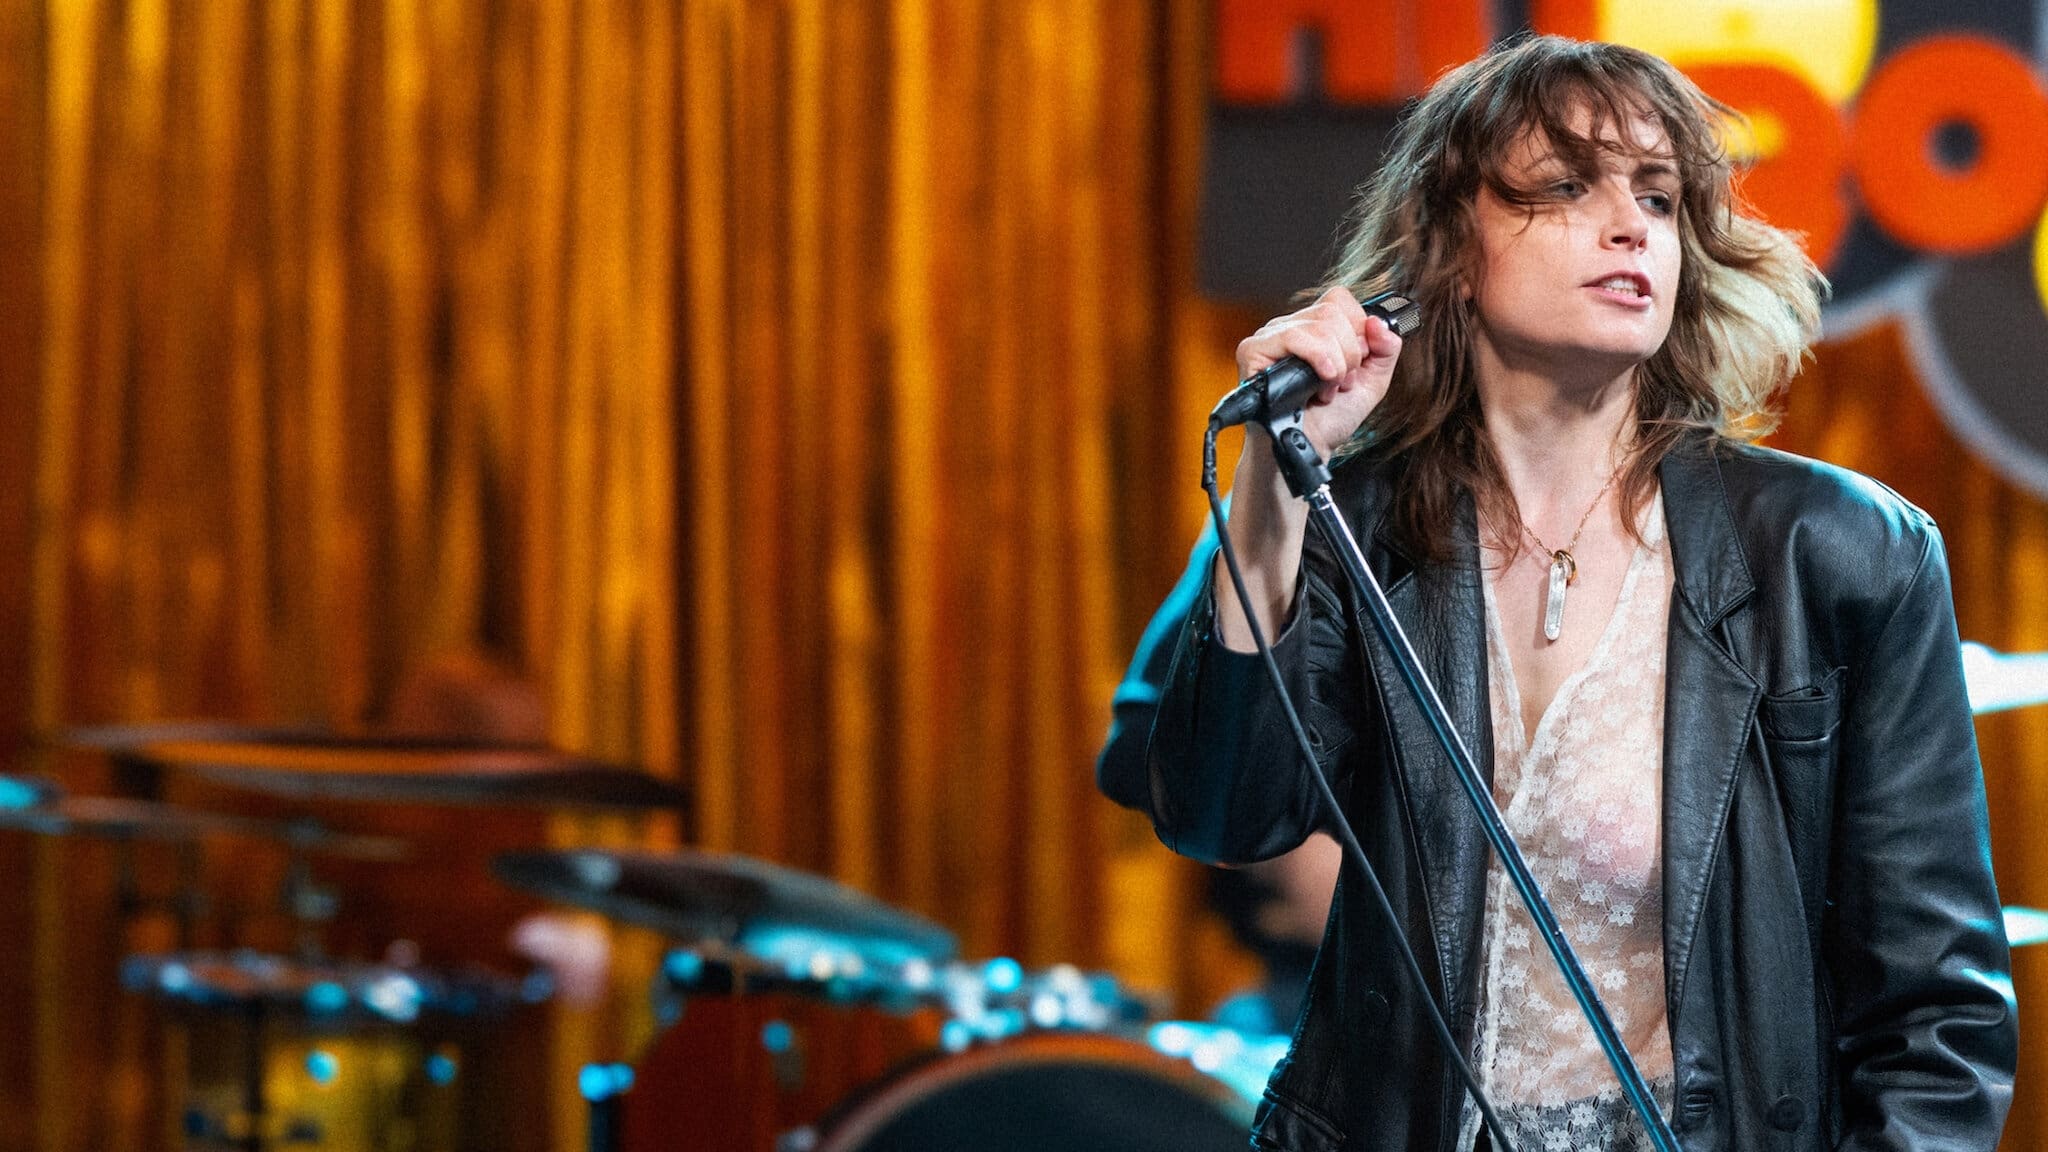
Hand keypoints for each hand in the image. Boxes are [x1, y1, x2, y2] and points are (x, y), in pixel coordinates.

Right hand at [1235, 285, 1403, 457]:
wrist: (1308, 449)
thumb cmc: (1330, 420)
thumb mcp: (1371, 383)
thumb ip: (1385, 350)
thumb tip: (1378, 323)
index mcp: (1314, 328)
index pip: (1339, 300)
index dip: (1357, 330)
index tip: (1356, 364)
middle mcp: (1291, 327)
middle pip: (1333, 311)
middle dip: (1349, 354)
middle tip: (1341, 382)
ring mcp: (1270, 336)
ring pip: (1319, 323)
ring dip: (1335, 363)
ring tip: (1326, 389)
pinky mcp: (1253, 350)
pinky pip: (1294, 336)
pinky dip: (1317, 360)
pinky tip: (1316, 384)